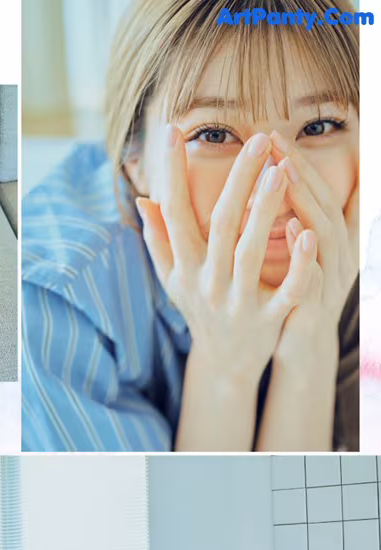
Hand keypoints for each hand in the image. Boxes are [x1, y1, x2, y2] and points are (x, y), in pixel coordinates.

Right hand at [136, 126, 319, 385]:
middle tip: (257, 139)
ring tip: (280, 170)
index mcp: (185, 266)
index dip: (172, 172)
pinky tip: (306, 234)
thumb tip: (143, 199)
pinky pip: (285, 291)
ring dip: (265, 211)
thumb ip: (159, 239)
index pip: (175, 211)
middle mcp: (207, 282)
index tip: (174, 131)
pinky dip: (297, 266)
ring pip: (250, 251)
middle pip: (220, 224)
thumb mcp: (174, 278)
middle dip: (238, 180)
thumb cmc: (201, 309)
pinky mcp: (267, 318)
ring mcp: (237, 301)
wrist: (225, 362)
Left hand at [269, 131, 357, 358]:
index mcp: (335, 241)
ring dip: (306, 201)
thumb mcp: (307, 253)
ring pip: (325, 234)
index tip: (282, 134)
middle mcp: (339, 257)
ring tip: (285, 172)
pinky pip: (314, 275)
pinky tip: (291, 228)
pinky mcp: (315, 308)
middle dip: (303, 171)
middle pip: (326, 205)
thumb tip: (298, 174)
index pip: (326, 193)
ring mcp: (331, 283)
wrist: (300, 349)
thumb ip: (306, 216)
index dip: (308, 162)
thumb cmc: (299, 293)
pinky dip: (305, 252)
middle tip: (277, 140)